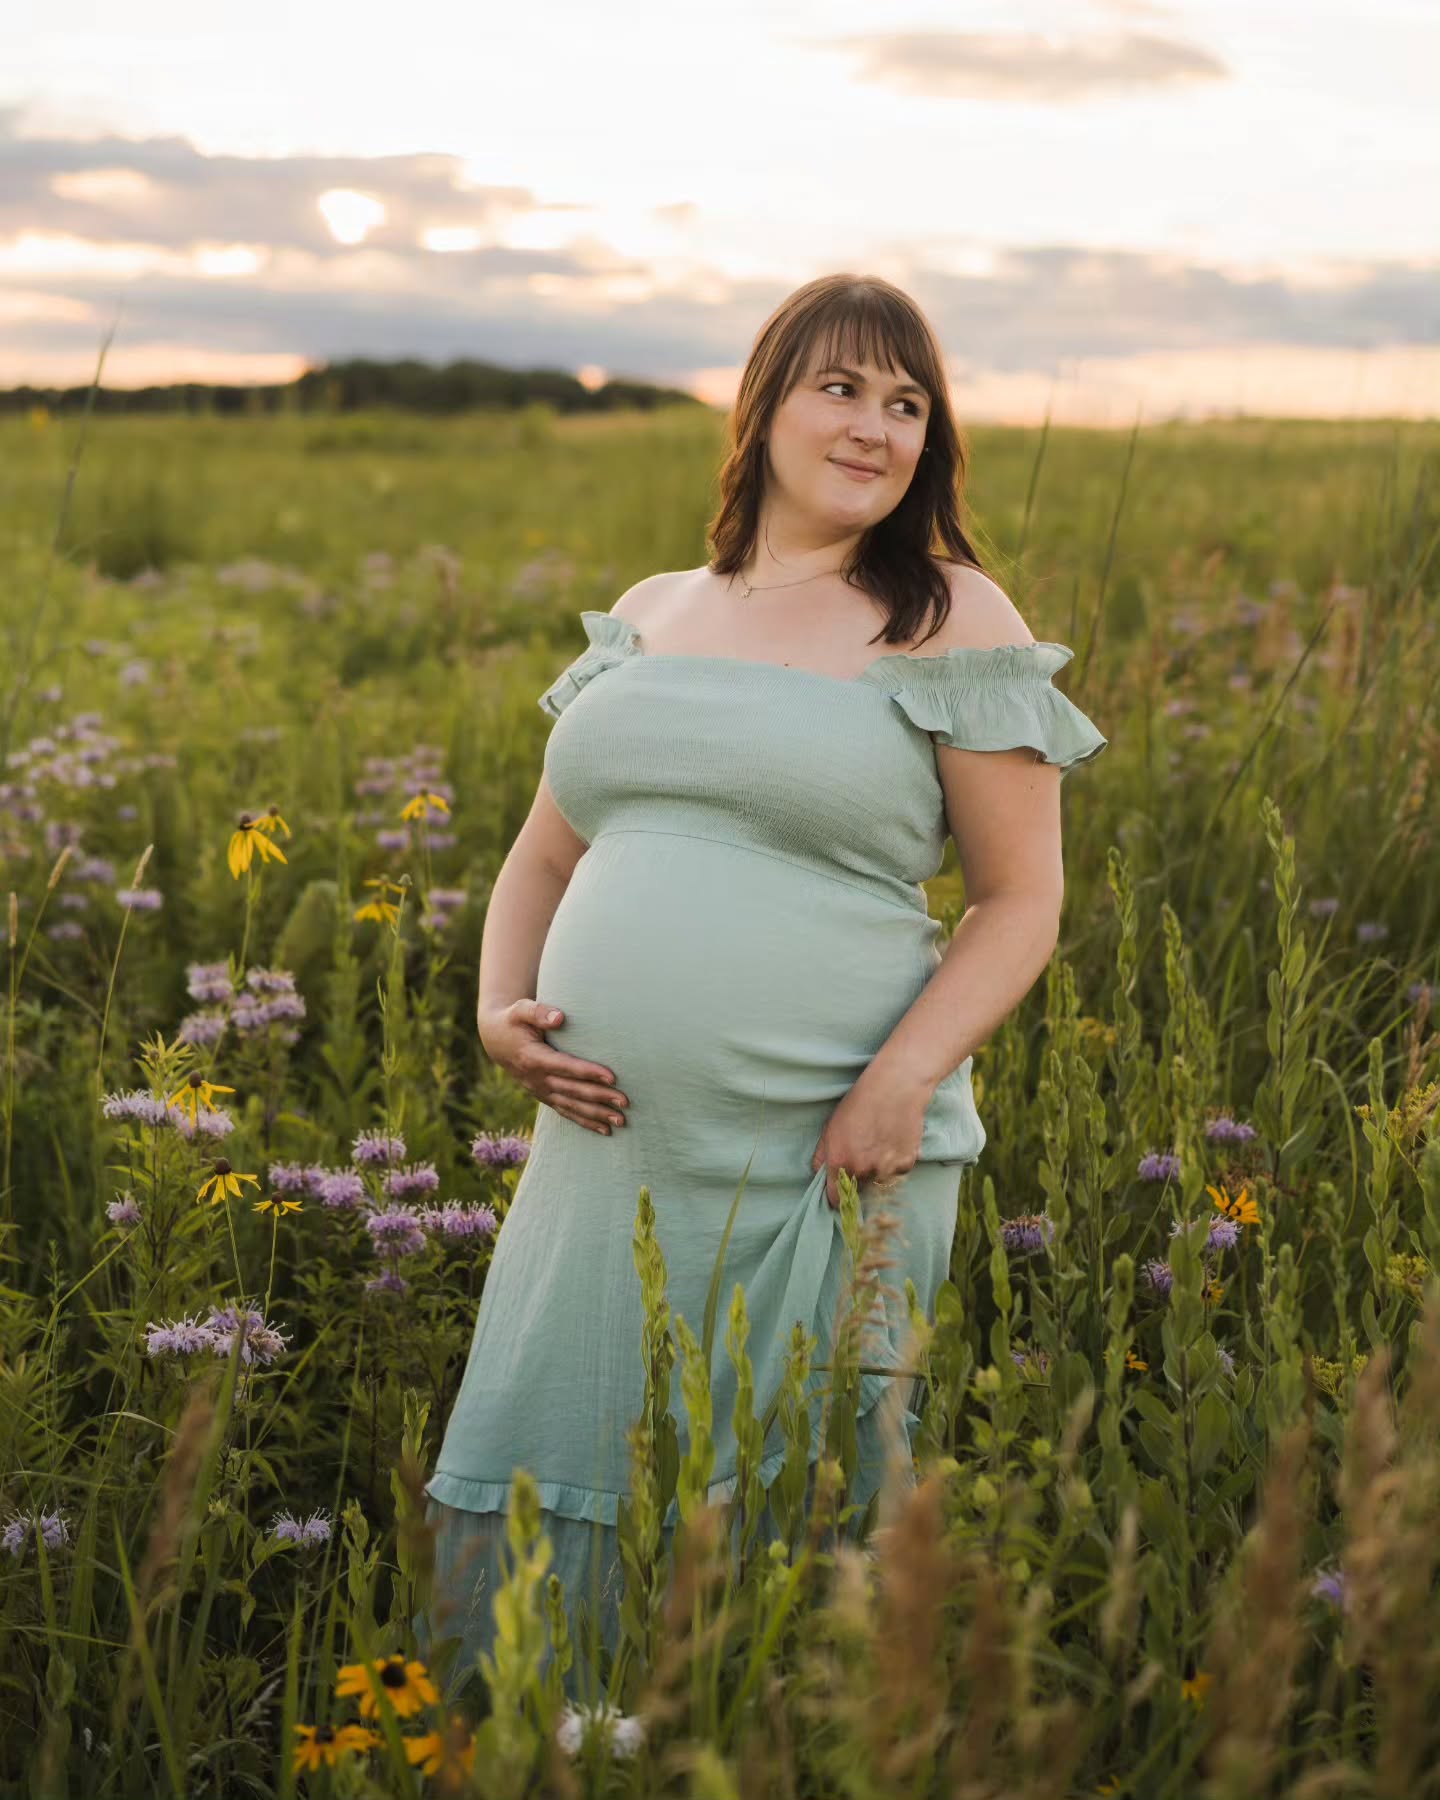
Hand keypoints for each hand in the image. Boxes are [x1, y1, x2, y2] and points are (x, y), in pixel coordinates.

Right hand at [479, 999, 628, 1135]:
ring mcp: (541, 1091)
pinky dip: (585, 1122)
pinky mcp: (545, 1096)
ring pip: (572, 1106)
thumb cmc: (513, 1021)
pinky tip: (605, 1130)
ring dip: (597, 1115)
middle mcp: (537, 1079)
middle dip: (600, 1097)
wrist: (496, 1040)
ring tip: (621, 1121)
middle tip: (625, 1101)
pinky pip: (566, 1112)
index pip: (565, 1067)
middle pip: (573, 1090)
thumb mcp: (520, 1010)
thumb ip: (538, 1012)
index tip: (612, 1077)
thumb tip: (560, 1017)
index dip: (588, 1072)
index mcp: (533, 1058)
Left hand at [809, 1058, 932, 1209]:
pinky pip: (897, 1172)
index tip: (840, 1192)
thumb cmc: (860, 1102)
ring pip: (879, 1182)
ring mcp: (886, 1170)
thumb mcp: (831, 1127)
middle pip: (858, 1190)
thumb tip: (818, 1175)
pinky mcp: (906, 1164)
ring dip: (878, 1171)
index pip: (836, 1199)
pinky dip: (896, 1162)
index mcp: (840, 1163)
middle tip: (863, 1154)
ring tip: (879, 1145)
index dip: (837, 1196)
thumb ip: (822, 1156)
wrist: (895, 1088)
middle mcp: (862, 1171)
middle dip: (858, 1179)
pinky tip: (894, 1141)